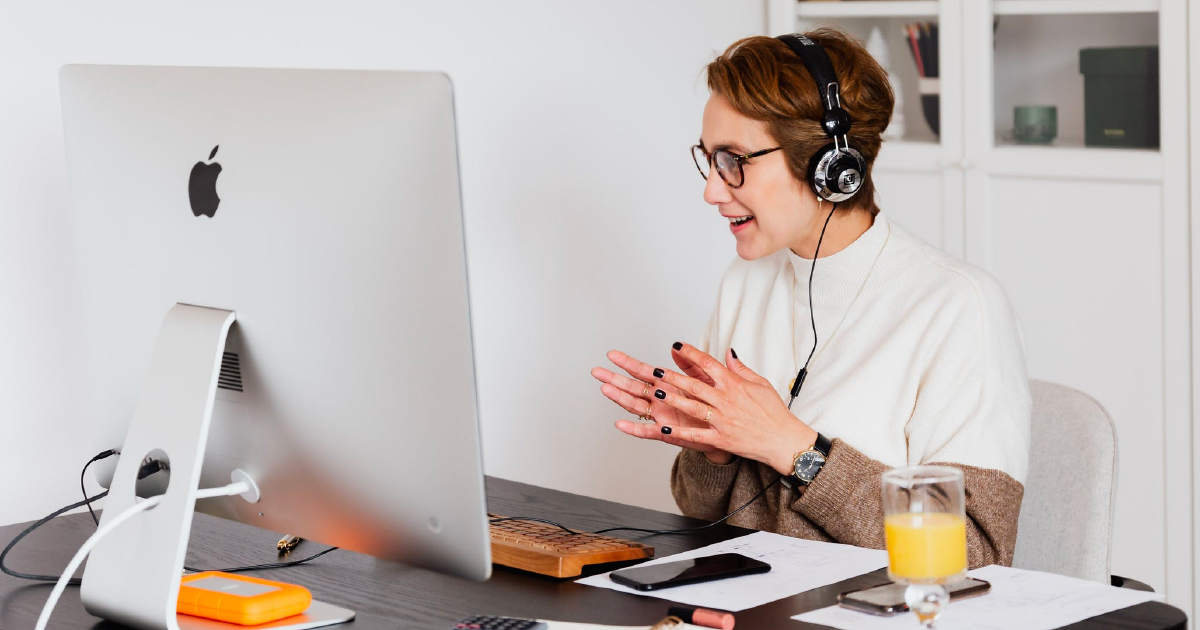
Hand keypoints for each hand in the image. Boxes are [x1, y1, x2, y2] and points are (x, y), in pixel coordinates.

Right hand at [592, 349, 732, 462]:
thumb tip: (676, 346)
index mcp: (667, 385)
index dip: (628, 363)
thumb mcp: (703, 380)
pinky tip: (620, 424)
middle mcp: (660, 400)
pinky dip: (634, 429)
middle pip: (633, 388)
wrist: (725, 431)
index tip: (612, 355)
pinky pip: (648, 431)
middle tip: (597, 371)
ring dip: (620, 398)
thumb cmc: (712, 405)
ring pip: (636, 406)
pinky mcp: (667, 433)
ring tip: (605, 389)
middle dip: (615, 379)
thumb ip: (690, 364)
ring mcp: (661, 416)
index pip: (644, 371)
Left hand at [649, 342, 817, 474]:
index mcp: (735, 385)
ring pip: (693, 407)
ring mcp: (723, 420)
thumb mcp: (760, 384)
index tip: (677, 346)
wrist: (783, 440)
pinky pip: (697, 435)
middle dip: (673, 376)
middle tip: (655, 370)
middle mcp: (727, 401)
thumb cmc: (773, 412)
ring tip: (656, 392)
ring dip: (674, 399)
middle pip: (695, 385)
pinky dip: (680, 432)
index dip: (691, 353)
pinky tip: (664, 428)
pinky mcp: (722, 439)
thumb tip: (728, 352)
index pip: (709, 364)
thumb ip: (740, 369)